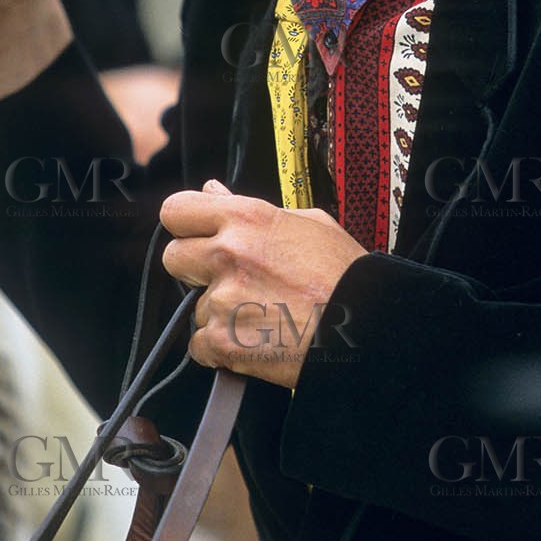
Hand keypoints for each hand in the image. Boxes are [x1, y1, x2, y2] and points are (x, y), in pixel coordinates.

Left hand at [160, 181, 364, 387]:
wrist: (367, 329)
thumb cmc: (346, 275)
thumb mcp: (309, 223)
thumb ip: (252, 208)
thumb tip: (214, 191)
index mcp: (246, 218)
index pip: (176, 210)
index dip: (185, 225)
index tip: (198, 237)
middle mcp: (228, 253)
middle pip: (173, 258)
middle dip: (194, 270)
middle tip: (230, 280)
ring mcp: (222, 299)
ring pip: (195, 307)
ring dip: (220, 314)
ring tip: (262, 316)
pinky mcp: (223, 341)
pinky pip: (201, 345)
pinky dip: (222, 349)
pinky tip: (256, 341)